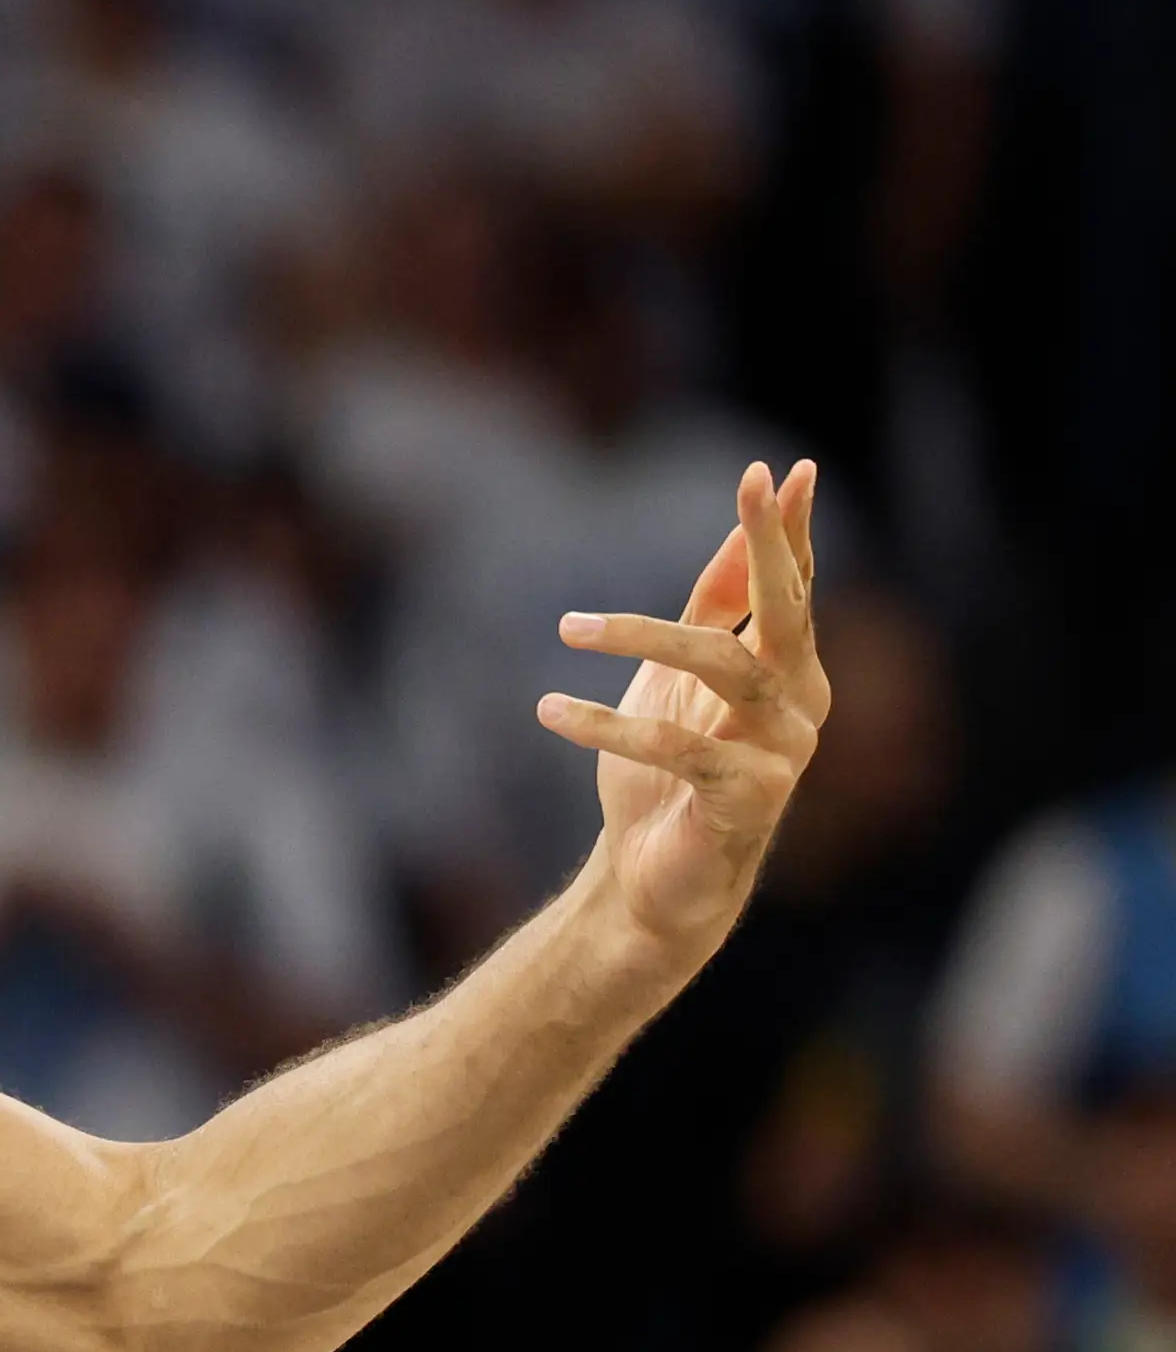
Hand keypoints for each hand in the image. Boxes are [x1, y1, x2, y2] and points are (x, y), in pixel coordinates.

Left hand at [540, 459, 829, 951]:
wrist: (649, 882)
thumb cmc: (664, 775)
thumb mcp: (677, 681)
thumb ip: (713, 612)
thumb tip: (738, 537)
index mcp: (789, 673)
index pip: (794, 588)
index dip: (790, 531)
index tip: (788, 469)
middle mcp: (800, 706)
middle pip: (787, 610)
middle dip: (769, 543)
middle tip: (754, 484)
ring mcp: (781, 755)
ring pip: (726, 665)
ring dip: (642, 635)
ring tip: (568, 627)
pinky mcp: (746, 801)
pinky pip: (675, 747)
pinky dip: (606, 724)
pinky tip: (550, 711)